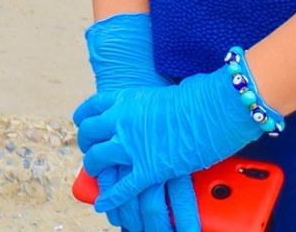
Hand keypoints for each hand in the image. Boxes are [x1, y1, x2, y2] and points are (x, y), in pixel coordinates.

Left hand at [78, 16, 197, 231]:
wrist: (212, 108)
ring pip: (98, 159)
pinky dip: (110, 198)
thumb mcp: (165, 92)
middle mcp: (121, 120)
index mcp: (125, 99)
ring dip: (94, 169)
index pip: (92, 108)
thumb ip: (153, 101)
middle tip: (89, 151)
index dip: (84, 119)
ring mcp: (132, 146)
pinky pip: (122, 187)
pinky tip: (102, 204)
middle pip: (89, 133)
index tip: (83, 124)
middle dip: (86, 144)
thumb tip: (157, 107)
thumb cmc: (199, 96)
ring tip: (96, 173)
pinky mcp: (148, 169)